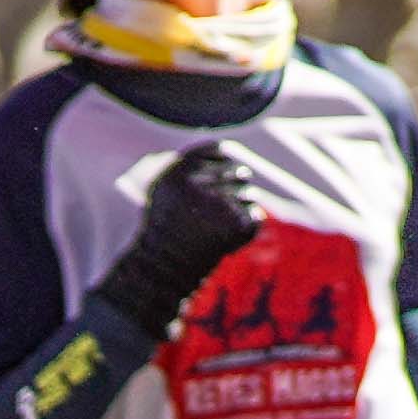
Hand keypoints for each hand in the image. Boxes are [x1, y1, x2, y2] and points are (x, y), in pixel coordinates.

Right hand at [96, 138, 267, 333]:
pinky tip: (224, 240)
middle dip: (236, 187)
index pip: (220, 151)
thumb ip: (191, 166)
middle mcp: (198, 183)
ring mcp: (219, 203)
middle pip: (239, 171)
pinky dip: (245, 228)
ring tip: (217, 228)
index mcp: (179, 171)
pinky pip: (254, 216)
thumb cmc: (164, 229)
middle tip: (220, 209)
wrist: (163, 268)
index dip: (225, 162)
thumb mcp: (165, 189)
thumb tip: (226, 149)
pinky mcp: (237, 223)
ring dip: (240, 208)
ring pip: (249, 194)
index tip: (223, 176)